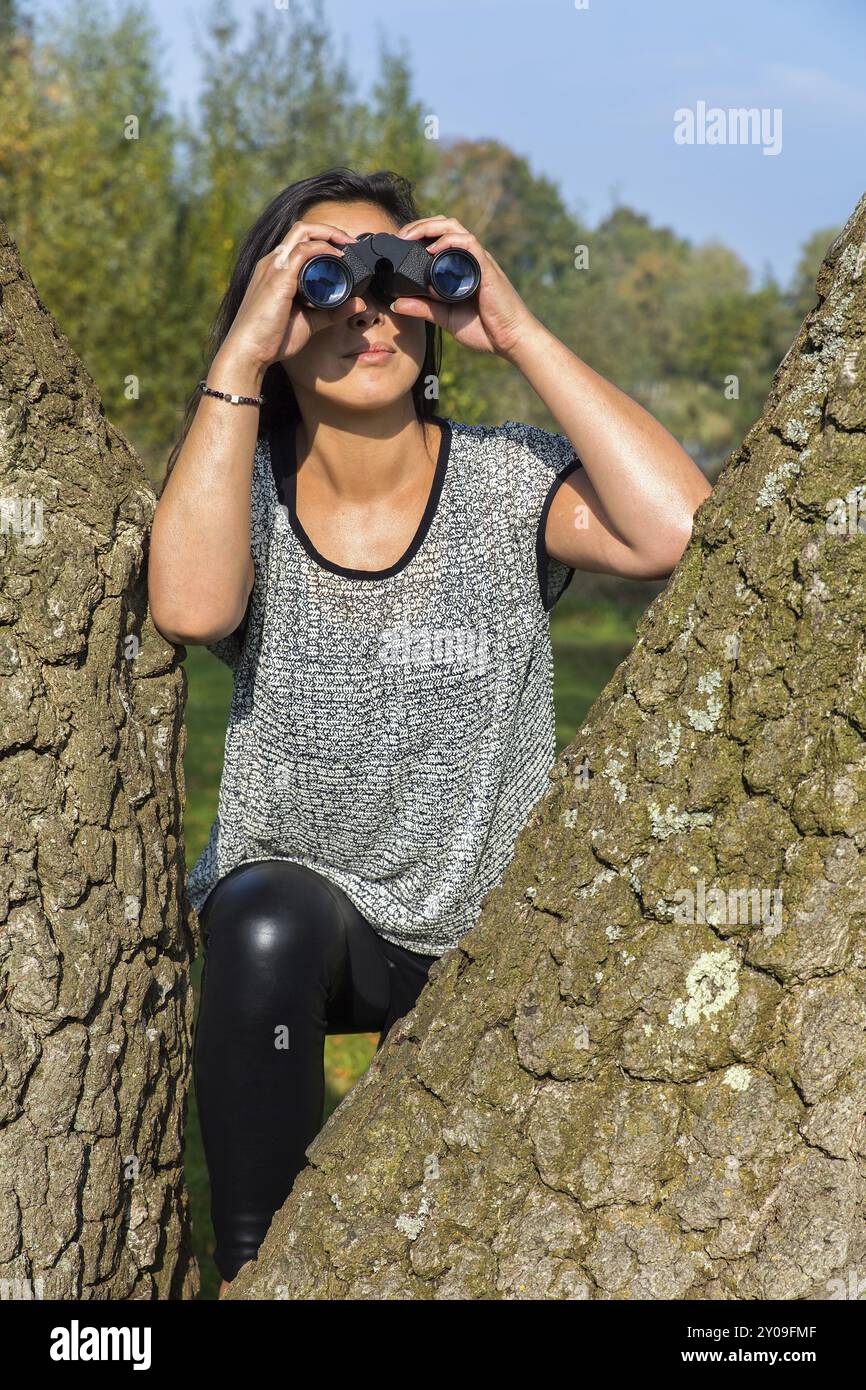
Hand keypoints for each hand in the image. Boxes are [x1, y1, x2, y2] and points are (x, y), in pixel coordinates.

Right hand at [220, 221, 366, 369]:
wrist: (249, 351)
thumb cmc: (271, 338)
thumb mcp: (309, 322)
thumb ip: (333, 312)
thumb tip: (359, 304)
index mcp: (276, 270)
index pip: (299, 241)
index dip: (323, 239)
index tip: (344, 250)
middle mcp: (273, 262)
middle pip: (302, 229)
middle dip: (329, 229)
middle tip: (349, 241)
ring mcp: (275, 267)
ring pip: (303, 231)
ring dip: (329, 233)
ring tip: (346, 244)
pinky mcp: (279, 277)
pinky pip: (304, 251)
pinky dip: (323, 249)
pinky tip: (336, 257)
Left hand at [392, 215, 538, 359]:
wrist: (511, 340)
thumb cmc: (486, 329)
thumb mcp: (446, 318)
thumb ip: (423, 309)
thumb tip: (396, 305)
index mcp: (461, 267)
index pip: (440, 237)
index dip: (419, 233)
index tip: (399, 243)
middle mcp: (470, 259)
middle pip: (445, 225)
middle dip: (420, 225)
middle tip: (400, 235)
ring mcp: (479, 261)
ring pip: (455, 228)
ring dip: (430, 227)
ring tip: (410, 236)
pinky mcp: (487, 268)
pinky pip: (469, 244)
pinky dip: (449, 241)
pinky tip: (432, 249)